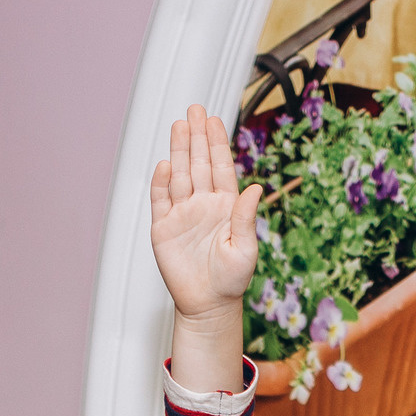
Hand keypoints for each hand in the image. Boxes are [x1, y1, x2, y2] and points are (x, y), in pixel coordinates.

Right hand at [150, 103, 259, 387]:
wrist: (208, 306)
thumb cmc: (231, 281)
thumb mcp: (246, 248)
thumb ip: (246, 217)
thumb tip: (255, 188)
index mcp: (225, 207)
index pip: (220, 168)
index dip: (217, 143)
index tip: (213, 120)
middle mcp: (203, 205)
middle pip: (198, 164)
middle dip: (196, 136)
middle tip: (194, 109)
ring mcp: (182, 214)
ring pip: (179, 175)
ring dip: (179, 151)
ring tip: (179, 126)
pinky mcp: (163, 228)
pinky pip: (160, 200)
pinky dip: (161, 183)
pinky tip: (164, 164)